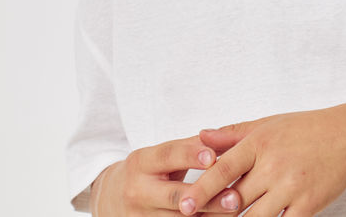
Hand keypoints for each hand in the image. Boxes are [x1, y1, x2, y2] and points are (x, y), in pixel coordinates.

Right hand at [91, 136, 240, 215]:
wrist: (110, 197)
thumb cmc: (147, 171)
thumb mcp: (160, 154)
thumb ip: (191, 145)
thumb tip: (223, 137)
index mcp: (141, 162)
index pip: (167, 156)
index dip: (190, 156)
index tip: (213, 157)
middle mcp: (138, 190)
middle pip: (175, 195)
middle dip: (206, 197)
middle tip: (234, 197)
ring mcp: (140, 216)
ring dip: (208, 216)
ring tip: (235, 212)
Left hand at [178, 106, 345, 216]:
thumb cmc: (307, 129)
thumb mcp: (269, 124)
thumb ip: (233, 134)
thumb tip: (200, 136)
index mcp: (260, 143)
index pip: (222, 169)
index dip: (201, 190)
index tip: (184, 206)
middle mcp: (274, 166)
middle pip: (235, 200)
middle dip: (215, 214)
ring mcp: (292, 187)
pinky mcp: (308, 205)